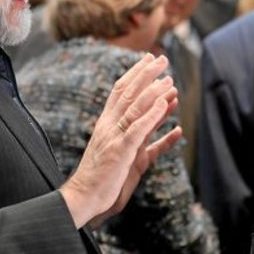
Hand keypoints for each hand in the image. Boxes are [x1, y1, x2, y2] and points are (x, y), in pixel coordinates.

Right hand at [60, 54, 181, 228]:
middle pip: (129, 93)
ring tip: (169, 78)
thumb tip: (145, 117)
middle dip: (146, 74)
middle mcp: (109, 125)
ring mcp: (115, 137)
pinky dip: (152, 115)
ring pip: (135, 107)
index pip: (120, 91)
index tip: (147, 59)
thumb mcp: (116, 148)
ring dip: (153, 91)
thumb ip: (131, 132)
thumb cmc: (100, 174)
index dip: (134, 73)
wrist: (84, 195)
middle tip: (161, 58)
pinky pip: (138, 129)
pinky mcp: (122, 151)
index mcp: (106, 122)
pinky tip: (164, 104)